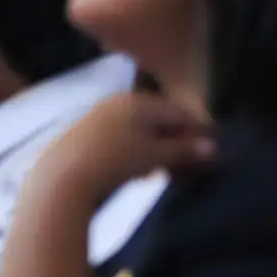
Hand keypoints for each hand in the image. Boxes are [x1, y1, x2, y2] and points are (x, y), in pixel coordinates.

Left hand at [25, 90, 213, 212]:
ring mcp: (99, 116)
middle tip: (192, 167)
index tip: (214, 154)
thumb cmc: (116, 160)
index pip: (179, 112)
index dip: (199, 133)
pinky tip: (138, 173)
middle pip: (158, 121)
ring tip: (166, 173)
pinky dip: (135, 154)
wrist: (63, 175)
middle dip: (177, 143)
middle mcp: (119, 102)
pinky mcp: (84, 135)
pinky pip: (120, 140)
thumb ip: (184, 150)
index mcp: (140, 100)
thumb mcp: (155, 155)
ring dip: (157, 151)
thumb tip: (212, 147)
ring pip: (139, 132)